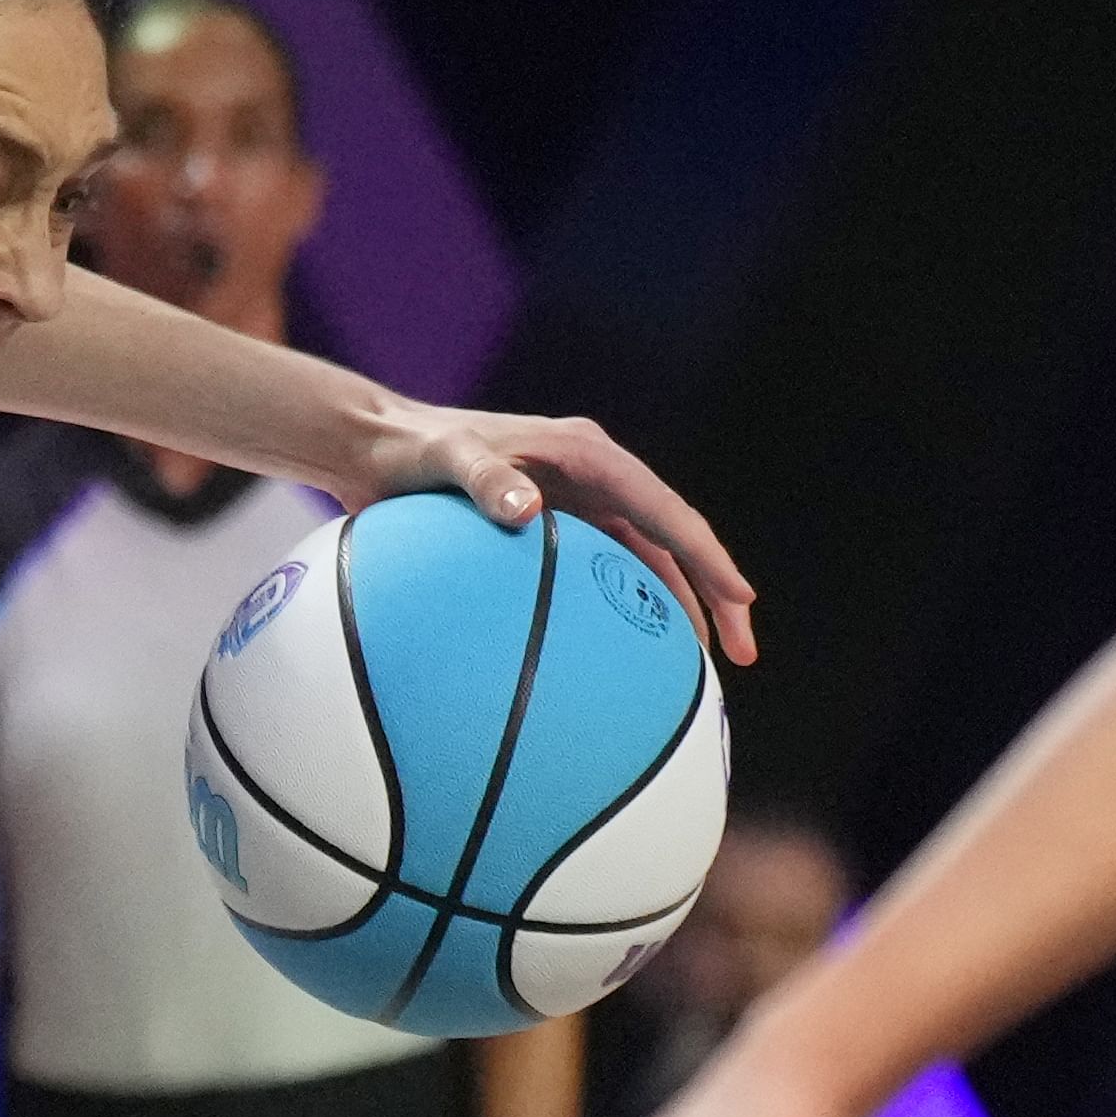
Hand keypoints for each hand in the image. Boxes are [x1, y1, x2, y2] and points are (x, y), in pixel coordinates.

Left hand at [362, 408, 759, 668]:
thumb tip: (529, 511)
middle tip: (742, 654)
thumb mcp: (444, 458)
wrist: (373, 447)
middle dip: (713, 593)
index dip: (707, 557)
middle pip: (670, 540)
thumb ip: (481, 478)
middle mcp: (590, 476)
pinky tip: (632, 658)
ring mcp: (573, 502)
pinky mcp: (551, 527)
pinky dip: (624, 609)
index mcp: (583, 454)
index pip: (663, 511)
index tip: (743, 600)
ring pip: (644, 562)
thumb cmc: (409, 450)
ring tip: (703, 669)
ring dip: (675, 609)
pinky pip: (603, 573)